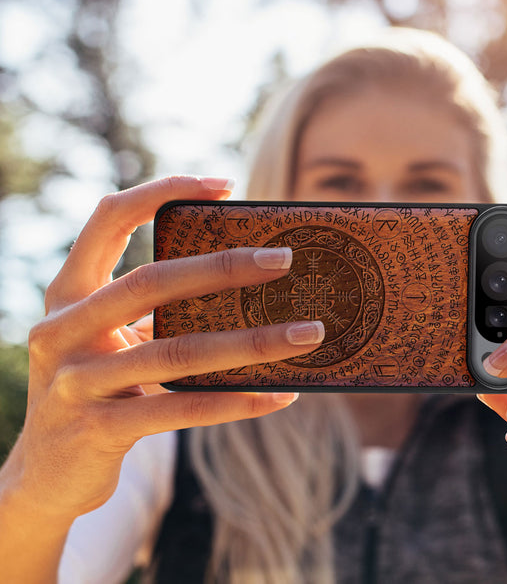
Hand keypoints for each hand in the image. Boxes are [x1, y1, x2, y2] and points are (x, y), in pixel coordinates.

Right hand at [3, 176, 324, 523]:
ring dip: (253, 342)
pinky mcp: (98, 429)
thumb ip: (154, 311)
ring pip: (178, 351)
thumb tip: (247, 284)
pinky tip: (280, 395)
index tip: (224, 184)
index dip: (162, 191)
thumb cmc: (97, 387)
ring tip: (308, 333)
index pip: (108, 218)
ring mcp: (76, 381)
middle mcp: (62, 329)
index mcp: (68, 293)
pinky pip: (182, 408)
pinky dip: (237, 401)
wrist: (45, 475)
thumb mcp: (111, 339)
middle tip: (284, 258)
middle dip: (223, 267)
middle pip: (151, 281)